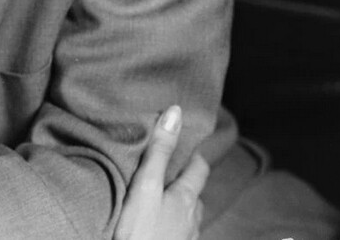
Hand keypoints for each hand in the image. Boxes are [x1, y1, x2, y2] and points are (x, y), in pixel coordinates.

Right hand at [114, 105, 209, 239]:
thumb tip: (175, 112)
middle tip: (177, 171)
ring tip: (167, 199)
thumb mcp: (145, 185)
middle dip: (189, 183)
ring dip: (182, 207)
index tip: (195, 145)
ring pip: (190, 218)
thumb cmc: (140, 231)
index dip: (197, 156)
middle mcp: (192, 220)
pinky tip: (161, 229)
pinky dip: (174, 227)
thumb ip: (160, 151)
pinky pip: (180, 235)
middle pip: (196, 196)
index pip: (199, 170)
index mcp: (186, 198)